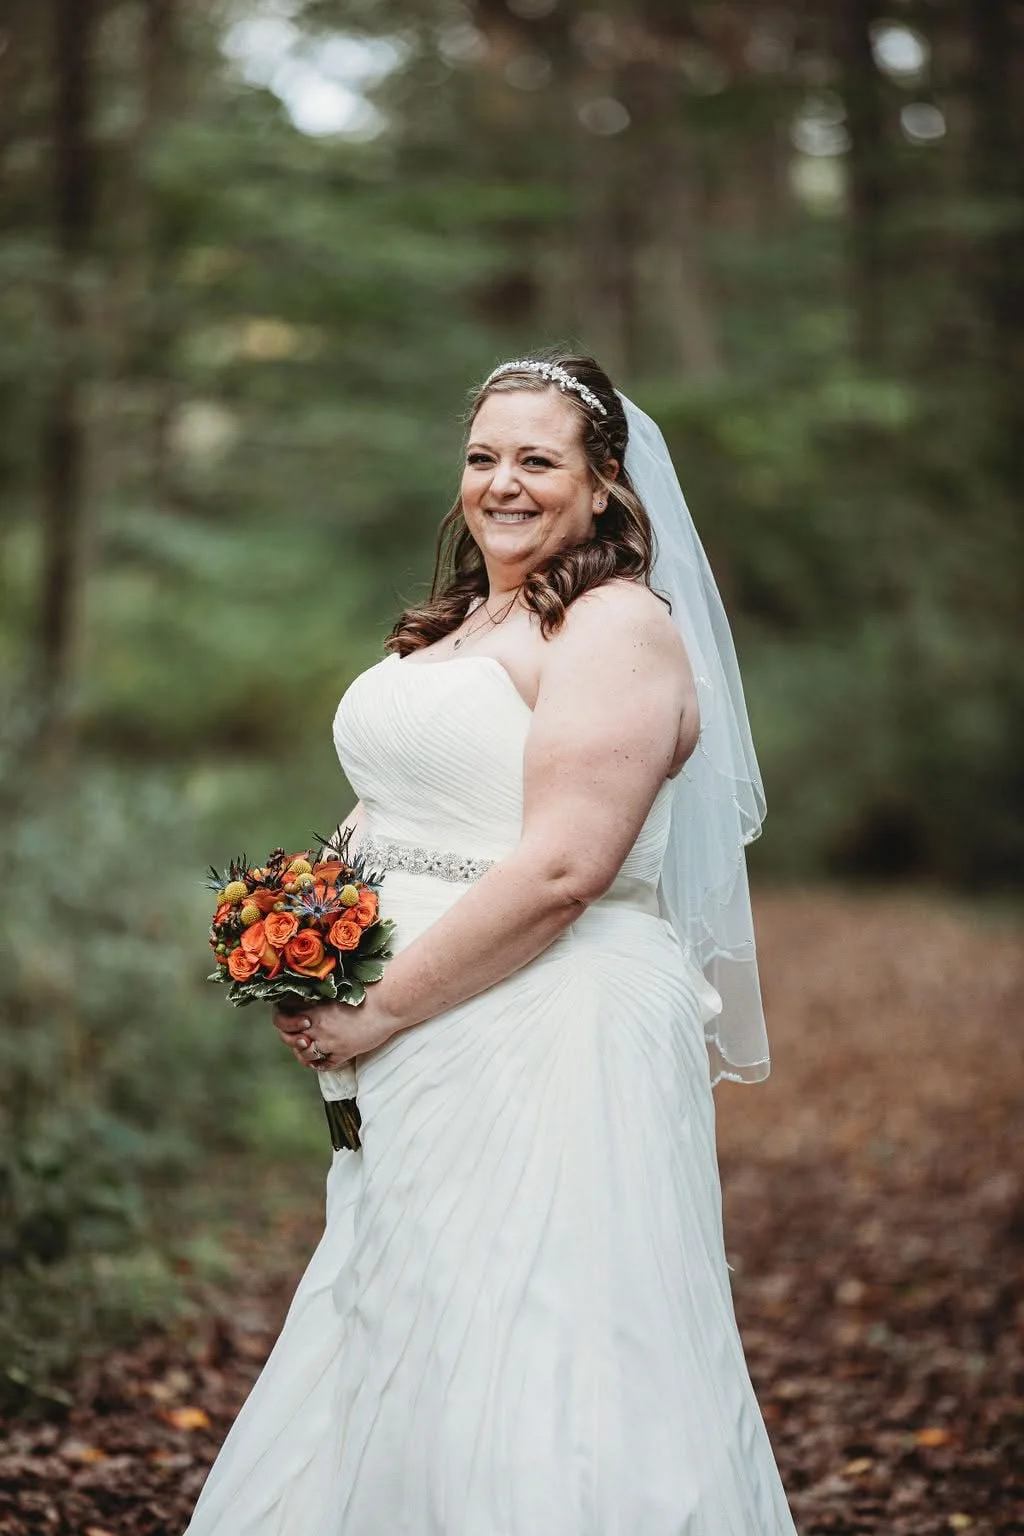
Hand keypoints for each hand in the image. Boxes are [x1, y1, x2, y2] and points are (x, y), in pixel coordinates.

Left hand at [273, 990, 398, 1071]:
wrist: (387, 1003)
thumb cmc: (367, 989)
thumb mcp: (337, 989)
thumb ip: (320, 996)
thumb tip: (309, 998)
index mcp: (314, 1007)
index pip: (283, 1014)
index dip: (283, 1017)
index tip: (289, 1016)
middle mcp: (317, 1025)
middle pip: (288, 1036)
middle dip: (290, 1038)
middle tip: (299, 1037)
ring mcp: (330, 1041)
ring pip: (304, 1053)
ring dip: (304, 1053)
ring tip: (309, 1050)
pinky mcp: (344, 1052)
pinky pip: (325, 1064)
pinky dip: (320, 1065)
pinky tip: (321, 1061)